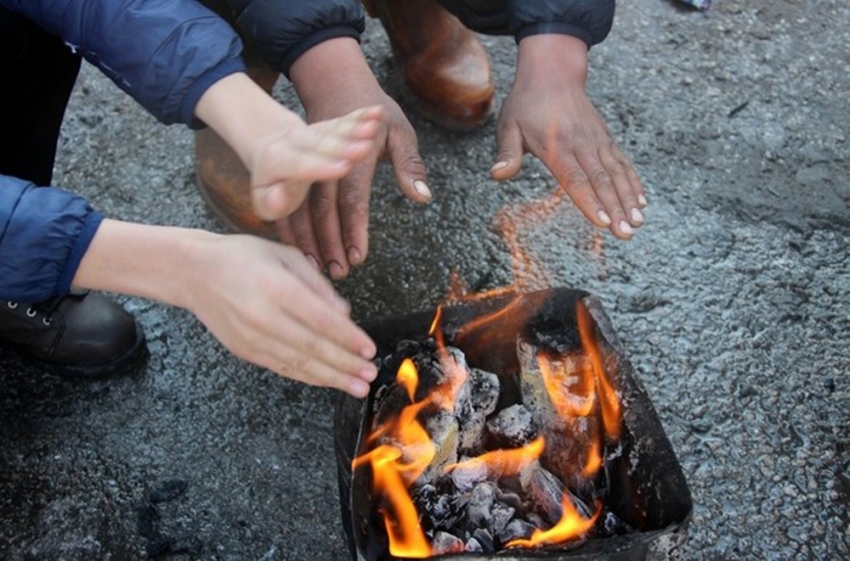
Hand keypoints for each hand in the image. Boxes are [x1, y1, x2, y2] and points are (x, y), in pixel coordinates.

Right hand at [75, 220, 377, 396]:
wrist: (193, 273)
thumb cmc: (244, 257)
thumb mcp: (286, 255)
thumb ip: (317, 285)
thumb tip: (345, 315)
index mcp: (276, 287)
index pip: (320, 319)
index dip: (348, 338)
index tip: (370, 349)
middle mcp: (263, 316)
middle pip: (312, 347)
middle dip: (346, 364)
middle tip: (370, 375)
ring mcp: (252, 338)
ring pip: (299, 364)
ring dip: (332, 378)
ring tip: (358, 387)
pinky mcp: (245, 351)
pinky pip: (283, 367)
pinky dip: (308, 376)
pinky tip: (329, 381)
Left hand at [248, 105, 386, 221]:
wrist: (268, 148)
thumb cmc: (269, 185)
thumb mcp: (262, 199)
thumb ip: (271, 203)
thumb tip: (280, 199)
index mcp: (278, 160)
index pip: (299, 165)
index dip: (320, 166)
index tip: (342, 167)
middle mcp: (295, 141)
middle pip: (321, 143)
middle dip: (343, 146)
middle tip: (365, 148)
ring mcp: (313, 132)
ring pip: (335, 129)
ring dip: (355, 128)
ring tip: (374, 126)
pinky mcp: (328, 127)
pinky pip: (345, 120)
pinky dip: (361, 116)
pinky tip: (377, 112)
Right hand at [282, 38, 429, 278]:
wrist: (337, 85)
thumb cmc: (377, 114)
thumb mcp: (400, 132)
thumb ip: (410, 165)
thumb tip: (422, 196)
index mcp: (355, 153)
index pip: (353, 198)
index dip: (354, 228)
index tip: (357, 256)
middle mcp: (327, 160)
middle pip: (323, 208)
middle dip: (329, 242)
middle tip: (338, 272)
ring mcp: (309, 162)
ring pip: (303, 207)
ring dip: (310, 240)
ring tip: (320, 267)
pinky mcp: (299, 167)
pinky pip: (292, 202)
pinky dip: (295, 227)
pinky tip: (302, 250)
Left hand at [491, 35, 645, 239]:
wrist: (553, 72)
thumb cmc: (526, 104)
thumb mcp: (508, 126)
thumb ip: (507, 153)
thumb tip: (497, 174)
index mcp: (556, 147)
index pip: (575, 179)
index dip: (590, 202)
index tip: (603, 222)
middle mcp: (581, 145)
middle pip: (601, 181)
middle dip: (616, 209)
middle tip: (626, 233)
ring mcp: (596, 142)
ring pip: (616, 174)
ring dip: (629, 199)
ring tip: (638, 223)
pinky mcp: (605, 139)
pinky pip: (622, 163)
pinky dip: (633, 182)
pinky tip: (642, 202)